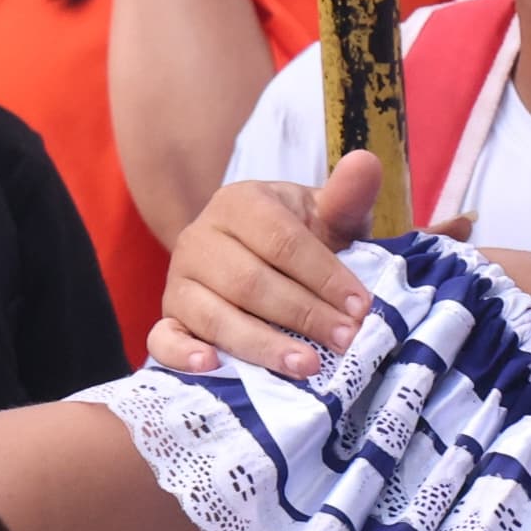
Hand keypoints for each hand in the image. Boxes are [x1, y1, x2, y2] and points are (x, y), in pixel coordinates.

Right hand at [147, 153, 379, 378]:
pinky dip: (183, 356)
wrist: (265, 259)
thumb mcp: (328, 217)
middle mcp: (200, 238)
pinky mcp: (168, 317)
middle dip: (303, 315)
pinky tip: (212, 367)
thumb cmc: (303, 239)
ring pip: (214, 315)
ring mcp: (178, 279)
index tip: (361, 307)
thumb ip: (346, 197)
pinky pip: (163, 339)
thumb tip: (367, 162)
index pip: (282, 241)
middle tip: (345, 340)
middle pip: (250, 282)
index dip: (325, 276)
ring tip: (307, 367)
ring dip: (263, 345)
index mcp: (240, 203)